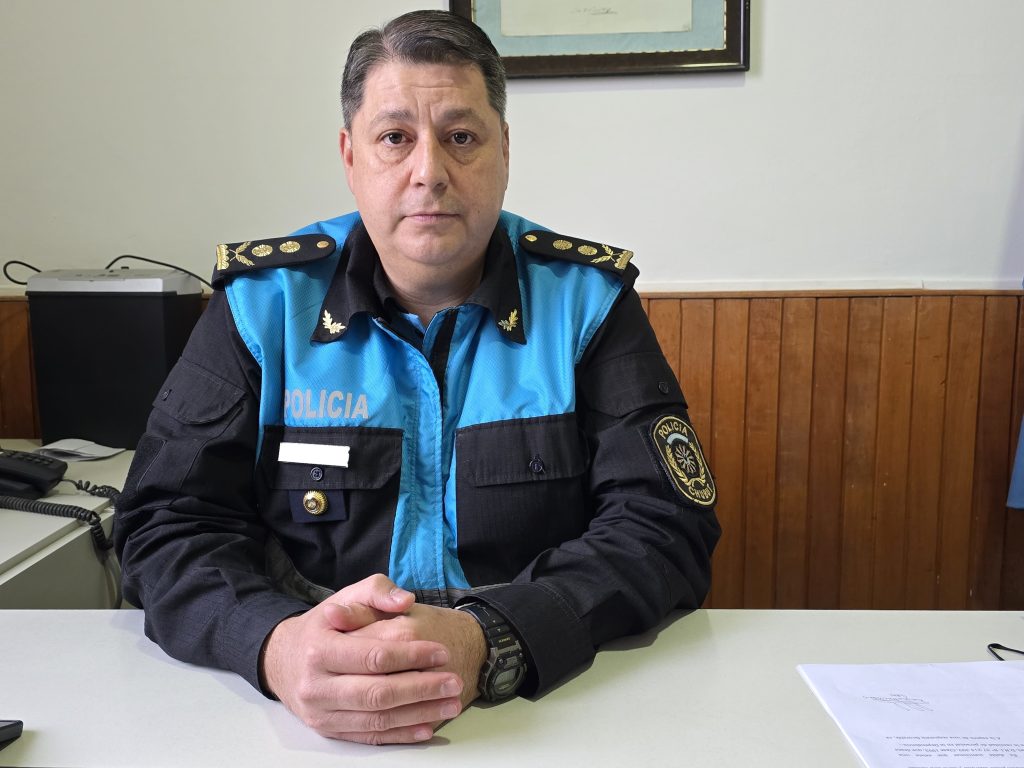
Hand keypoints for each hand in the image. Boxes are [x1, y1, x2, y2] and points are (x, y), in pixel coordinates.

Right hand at [259, 574, 464, 744]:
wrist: (283, 660)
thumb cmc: (325, 626)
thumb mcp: (346, 597)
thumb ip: (377, 591)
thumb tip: (405, 600)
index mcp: (320, 649)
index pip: (373, 656)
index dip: (411, 655)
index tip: (442, 653)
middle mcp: (316, 685)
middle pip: (377, 693)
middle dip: (421, 689)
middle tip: (454, 682)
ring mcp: (321, 713)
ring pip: (376, 719)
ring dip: (418, 714)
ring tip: (450, 705)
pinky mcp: (329, 731)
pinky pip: (369, 736)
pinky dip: (400, 735)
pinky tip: (427, 728)